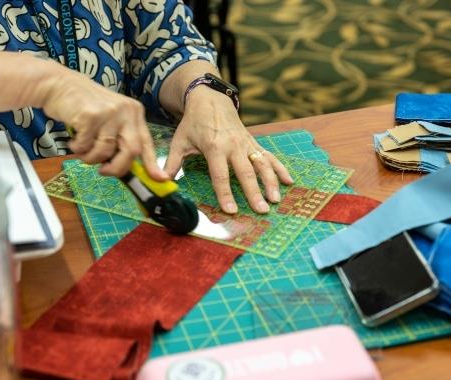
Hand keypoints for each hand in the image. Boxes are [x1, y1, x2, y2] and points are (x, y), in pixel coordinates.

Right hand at [38, 66, 166, 179]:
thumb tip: (126, 169)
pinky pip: (86, 146)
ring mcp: (109, 113)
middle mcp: (126, 112)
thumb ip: (119, 139)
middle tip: (103, 171)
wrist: (59, 84)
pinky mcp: (91, 116)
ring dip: (90, 158)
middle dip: (117, 168)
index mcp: (134, 113)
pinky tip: (74, 139)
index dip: (152, 163)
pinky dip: (77, 149)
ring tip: (82, 148)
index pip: (146, 142)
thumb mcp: (110, 119)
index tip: (160, 179)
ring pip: (106, 151)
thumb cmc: (84, 106)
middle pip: (132, 151)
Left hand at [164, 86, 292, 213]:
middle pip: (246, 172)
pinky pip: (269, 155)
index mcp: (214, 147)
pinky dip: (280, 168)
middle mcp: (233, 145)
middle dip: (254, 192)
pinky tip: (289, 181)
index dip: (225, 193)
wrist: (210, 98)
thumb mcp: (179, 141)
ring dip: (271, 182)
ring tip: (275, 200)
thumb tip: (161, 181)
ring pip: (262, 164)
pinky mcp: (253, 142)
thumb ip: (171, 163)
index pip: (220, 175)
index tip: (231, 210)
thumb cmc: (193, 122)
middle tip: (261, 210)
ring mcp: (246, 143)